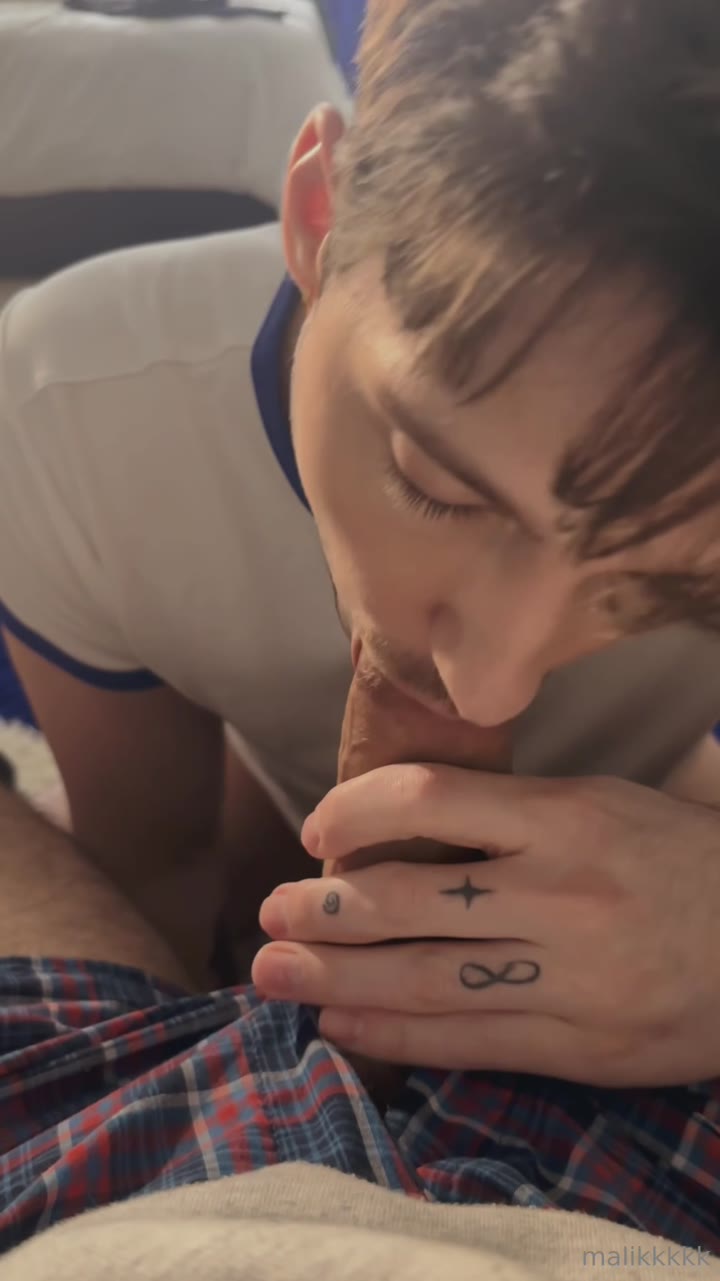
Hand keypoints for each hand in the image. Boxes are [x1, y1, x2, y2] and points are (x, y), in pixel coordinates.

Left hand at [252, 768, 719, 1085]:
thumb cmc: (681, 860)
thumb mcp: (604, 805)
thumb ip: (513, 817)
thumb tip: (404, 833)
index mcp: (567, 817)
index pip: (432, 799)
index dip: (357, 811)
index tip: (316, 832)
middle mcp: (561, 893)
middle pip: (412, 900)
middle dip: (325, 910)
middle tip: (270, 915)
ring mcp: (570, 977)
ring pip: (426, 979)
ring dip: (338, 980)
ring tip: (275, 975)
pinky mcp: (582, 1047)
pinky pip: (469, 1044)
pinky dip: (396, 1037)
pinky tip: (344, 1028)